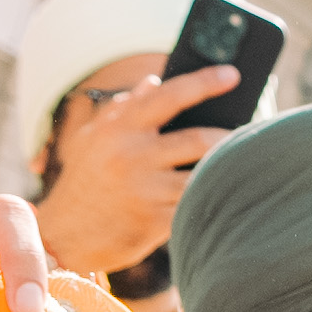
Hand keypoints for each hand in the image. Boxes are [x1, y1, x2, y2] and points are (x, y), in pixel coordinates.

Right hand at [32, 64, 240, 279]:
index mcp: (119, 128)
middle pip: (198, 139)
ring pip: (203, 176)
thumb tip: (156, 80)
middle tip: (249, 132)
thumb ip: (124, 108)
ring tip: (247, 162)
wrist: (61, 236)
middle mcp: (132, 156)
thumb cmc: (83, 182)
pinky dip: (215, 199)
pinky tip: (231, 194)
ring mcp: (145, 191)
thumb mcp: (93, 138)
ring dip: (228, 169)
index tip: (233, 74)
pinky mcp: (154, 223)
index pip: (170, 95)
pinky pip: (196, 207)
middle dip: (230, 135)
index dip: (205, 82)